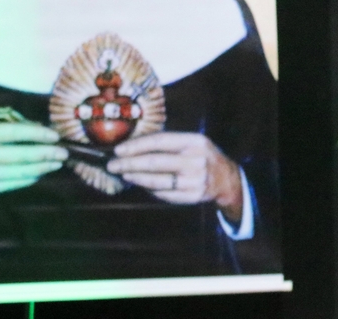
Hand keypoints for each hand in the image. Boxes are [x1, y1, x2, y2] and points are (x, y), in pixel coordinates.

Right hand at [0, 122, 67, 201]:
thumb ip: (15, 126)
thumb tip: (46, 130)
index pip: (15, 132)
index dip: (38, 134)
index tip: (56, 136)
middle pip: (22, 155)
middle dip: (47, 154)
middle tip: (64, 152)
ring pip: (22, 171)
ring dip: (44, 167)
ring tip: (58, 162)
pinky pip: (16, 183)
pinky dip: (32, 177)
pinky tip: (41, 171)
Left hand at [108, 132, 243, 221]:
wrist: (226, 178)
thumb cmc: (202, 156)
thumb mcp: (192, 143)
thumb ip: (168, 143)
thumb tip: (133, 147)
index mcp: (195, 142)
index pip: (160, 141)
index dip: (136, 146)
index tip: (118, 150)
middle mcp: (196, 160)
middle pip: (154, 162)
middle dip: (129, 163)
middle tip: (112, 164)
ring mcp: (194, 180)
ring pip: (156, 180)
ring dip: (135, 177)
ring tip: (123, 173)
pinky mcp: (191, 196)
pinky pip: (163, 193)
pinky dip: (149, 189)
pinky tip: (140, 183)